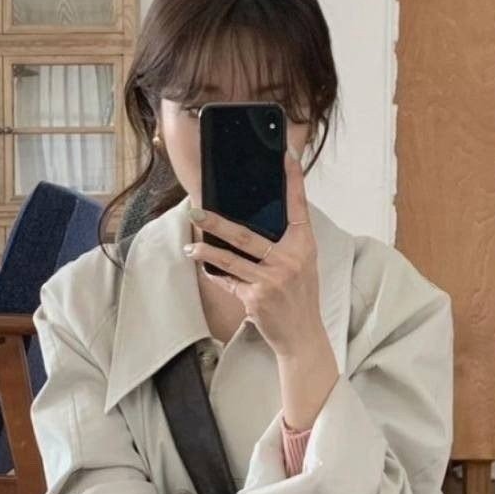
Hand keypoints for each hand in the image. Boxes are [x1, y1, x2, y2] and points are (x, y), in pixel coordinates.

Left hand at [185, 150, 323, 358]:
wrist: (303, 337)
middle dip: (218, 222)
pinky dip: (216, 276)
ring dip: (206, 251)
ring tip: (190, 246)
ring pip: (231, 259)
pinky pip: (229, 281)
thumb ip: (286, 243)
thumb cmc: (300, 298)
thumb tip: (254, 222)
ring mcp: (272, 279)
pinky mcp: (256, 298)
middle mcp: (289, 260)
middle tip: (196, 210)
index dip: (293, 181)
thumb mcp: (302, 265)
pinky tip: (203, 269)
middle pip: (247, 234)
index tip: (285, 157)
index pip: (298, 207)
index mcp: (303, 246)